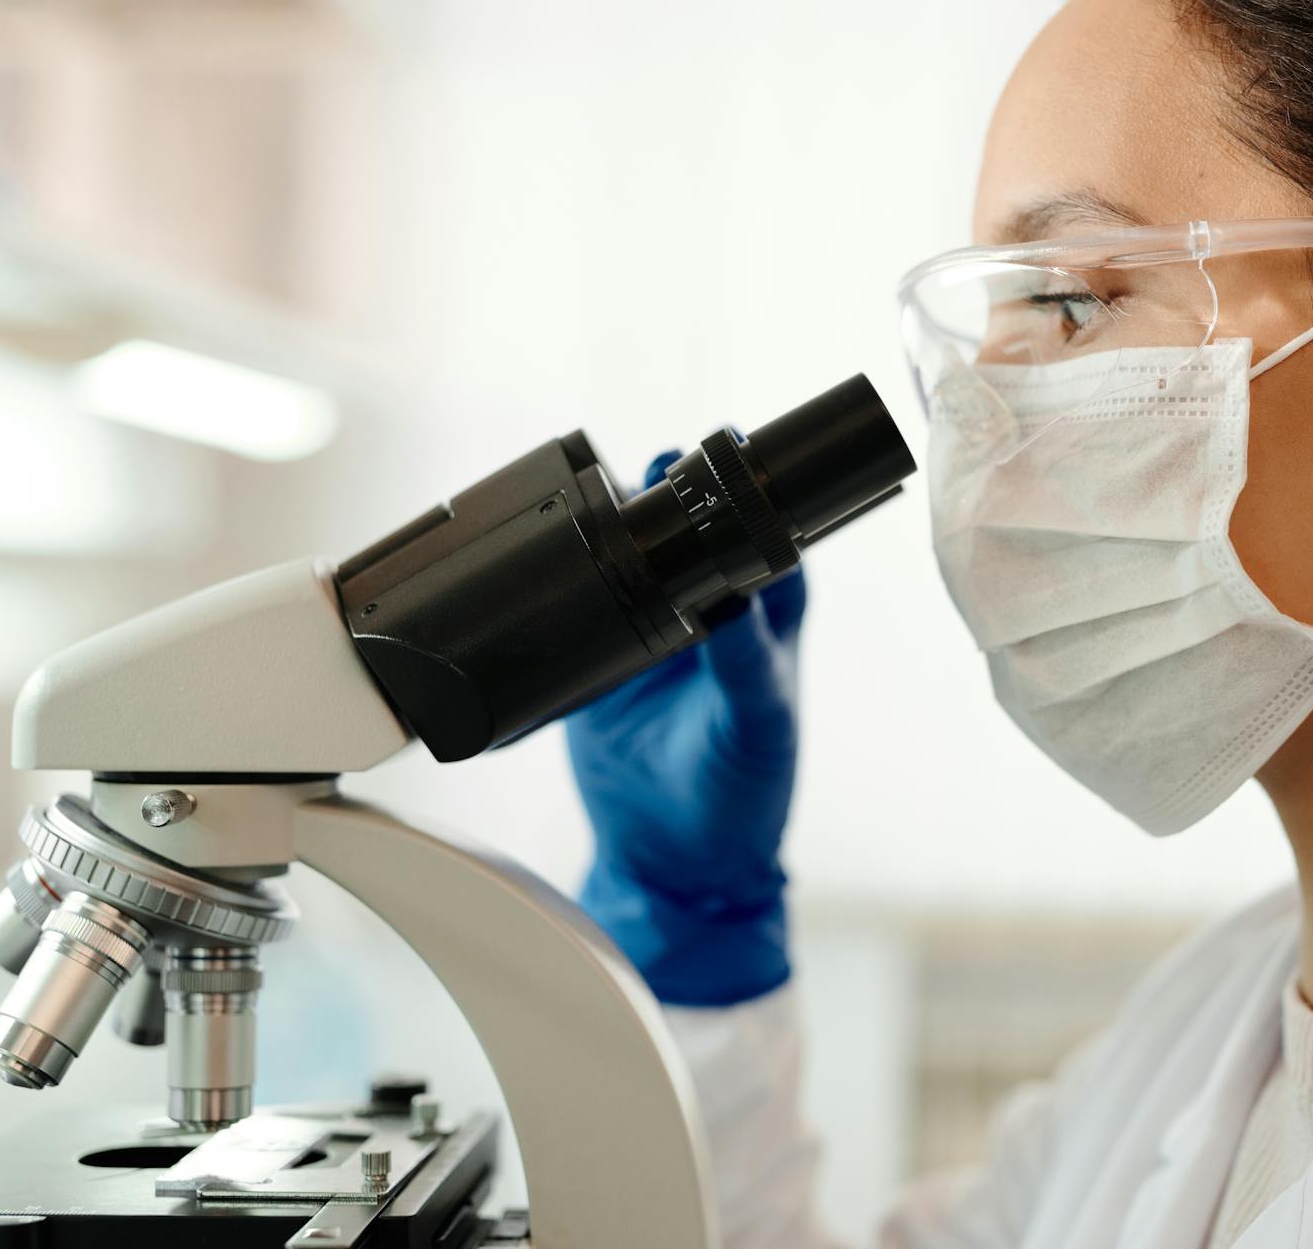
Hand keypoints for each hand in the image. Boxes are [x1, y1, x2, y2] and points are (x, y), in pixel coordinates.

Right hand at [567, 450, 806, 1005]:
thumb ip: (746, 665)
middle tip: (657, 462)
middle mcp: (709, 619)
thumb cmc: (743, 796)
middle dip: (672, 492)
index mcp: (763, 622)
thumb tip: (734, 601)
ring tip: (600, 493)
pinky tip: (549, 559)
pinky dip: (564, 589)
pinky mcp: (599, 670)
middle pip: (690, 534)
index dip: (745, 489)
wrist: (674, 864)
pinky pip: (581, 615)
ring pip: (633, 563)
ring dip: (617, 528)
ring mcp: (651, 641)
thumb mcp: (757, 725)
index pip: (762, 535)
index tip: (720, 447)